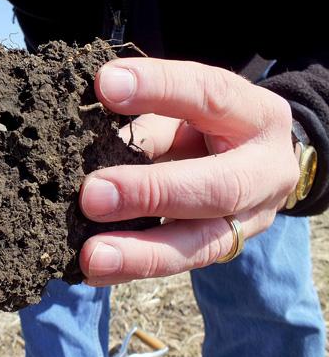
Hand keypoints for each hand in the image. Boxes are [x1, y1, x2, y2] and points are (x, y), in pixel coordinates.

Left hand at [79, 57, 299, 285]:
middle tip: (92, 197)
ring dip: (142, 253)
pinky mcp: (228, 249)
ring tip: (93, 258)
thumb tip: (90, 147)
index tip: (106, 85)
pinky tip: (94, 272)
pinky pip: (181, 263)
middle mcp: (266, 171)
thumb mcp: (190, 111)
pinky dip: (134, 268)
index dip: (159, 88)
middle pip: (217, 188)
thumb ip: (151, 125)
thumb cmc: (210, 128)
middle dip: (151, 193)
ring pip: (202, 244)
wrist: (262, 163)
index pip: (210, 95)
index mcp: (256, 116)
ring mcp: (252, 220)